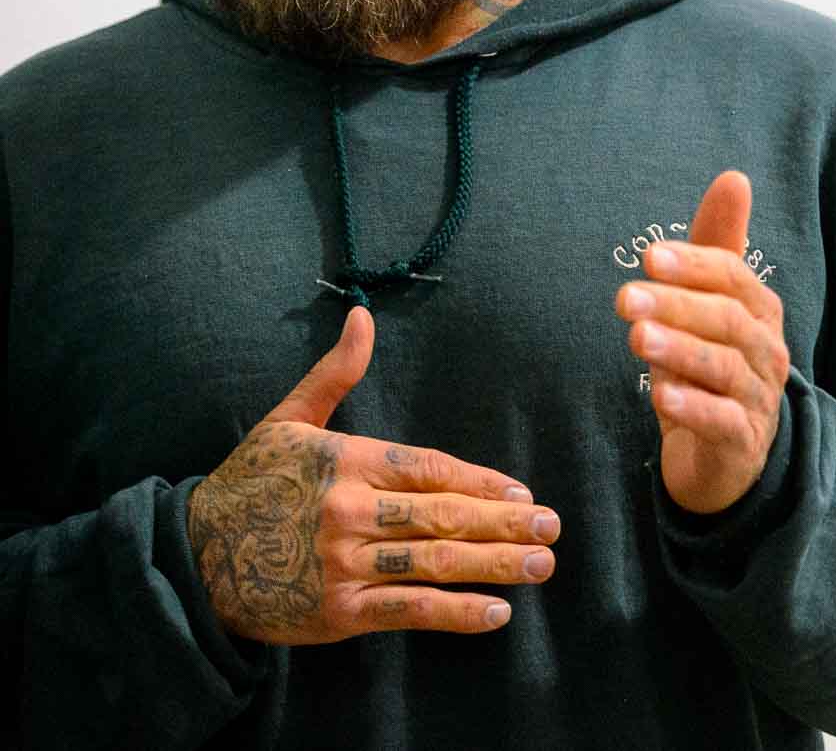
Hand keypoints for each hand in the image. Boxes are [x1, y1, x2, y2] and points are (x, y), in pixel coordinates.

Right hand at [185, 306, 560, 643]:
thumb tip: (362, 317)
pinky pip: (409, 610)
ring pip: (435, 562)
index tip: (523, 493)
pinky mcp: (338, 612)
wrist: (189, 557)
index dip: (482, 482)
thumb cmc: (249, 483)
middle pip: (444, 515)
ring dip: (495, 565)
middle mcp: (351, 511)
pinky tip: (497, 613)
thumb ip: (336, 374)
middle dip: (505, 524)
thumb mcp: (288, 420)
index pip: (431, 469)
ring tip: (540, 565)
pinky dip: (457, 613)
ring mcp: (345, 563)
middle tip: (552, 528)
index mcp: (347, 462)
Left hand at [616, 170, 790, 514]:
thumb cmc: (714, 367)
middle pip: (727, 320)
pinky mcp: (743, 441)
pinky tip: (660, 395)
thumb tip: (734, 178)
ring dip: (680, 350)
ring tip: (637, 338)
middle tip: (624, 297)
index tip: (649, 256)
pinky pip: (723, 421)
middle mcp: (766, 351)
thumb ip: (718, 245)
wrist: (727, 454)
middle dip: (676, 304)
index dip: (694, 265)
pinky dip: (693, 407)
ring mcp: (759, 398)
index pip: (733, 278)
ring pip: (725, 368)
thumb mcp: (712, 306)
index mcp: (760, 312)